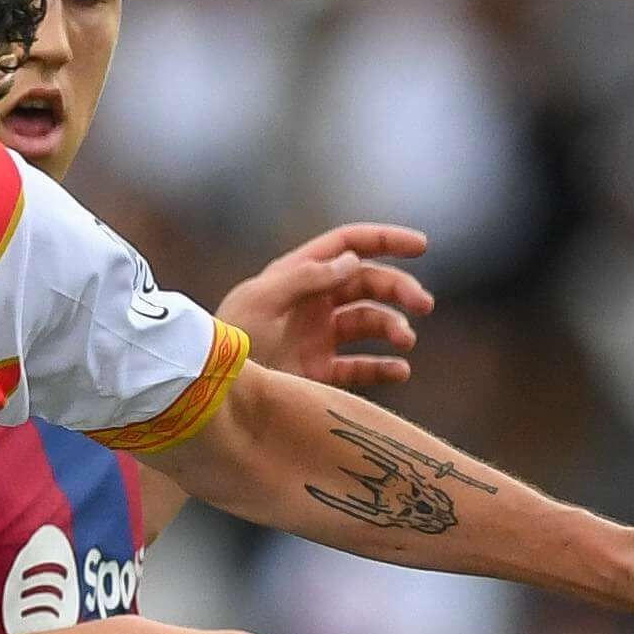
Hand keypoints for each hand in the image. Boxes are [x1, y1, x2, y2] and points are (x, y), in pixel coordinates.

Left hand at [215, 223, 434, 389]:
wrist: (211, 393)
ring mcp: (318, 338)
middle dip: (399, 289)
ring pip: (370, 323)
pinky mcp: (320, 373)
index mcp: (298, 276)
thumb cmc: (228, 340)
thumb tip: (354, 261)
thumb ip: (306, 279)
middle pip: (368, 284)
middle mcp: (313, 303)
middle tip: (423, 304)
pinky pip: (361, 367)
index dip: (385, 241)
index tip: (421, 246)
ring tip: (406, 340)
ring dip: (394, 327)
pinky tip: (400, 370)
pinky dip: (384, 368)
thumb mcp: (261, 302)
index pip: (349, 245)